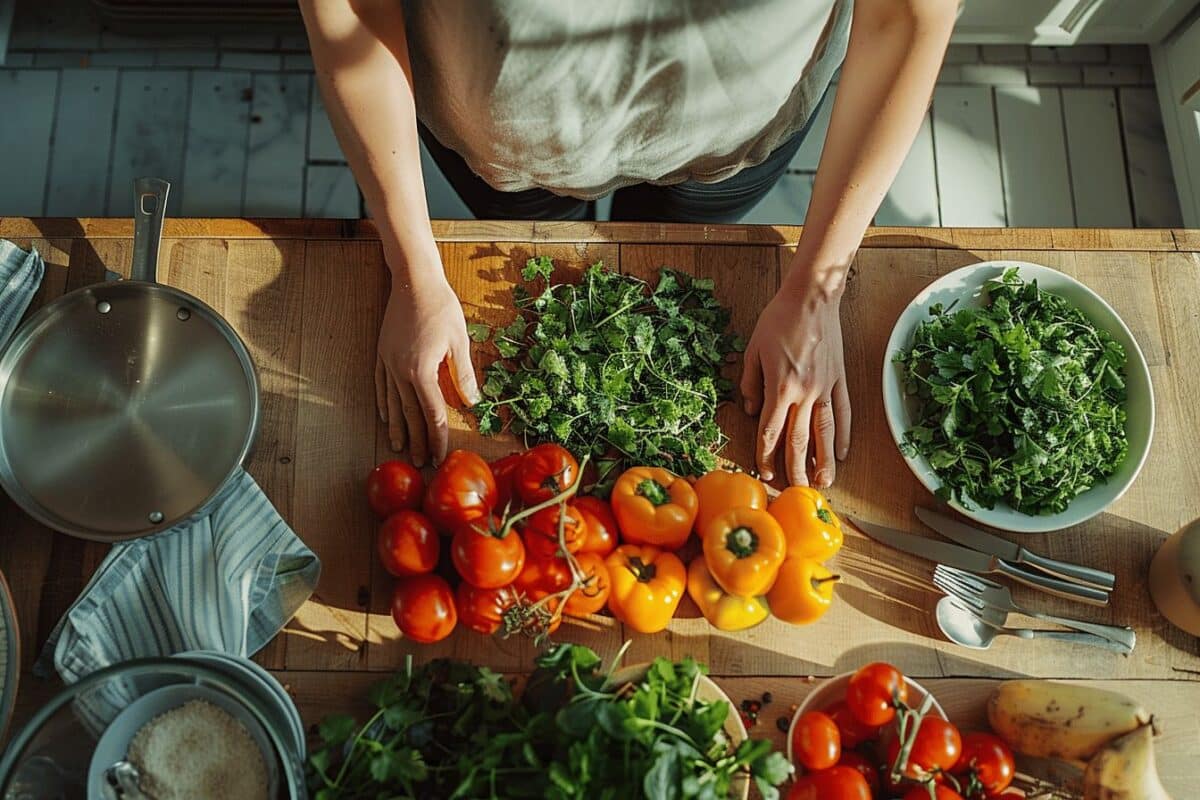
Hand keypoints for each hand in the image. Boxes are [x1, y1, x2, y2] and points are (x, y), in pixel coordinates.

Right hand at [376, 270, 479, 466]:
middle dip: (417, 440)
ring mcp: (388, 363)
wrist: (413, 280)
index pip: (432, 413)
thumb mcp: (460, 340)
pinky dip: (384, 404)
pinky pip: (381, 385)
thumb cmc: (441, 307)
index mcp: (422, 371)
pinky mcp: (382, 353)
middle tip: (420, 463)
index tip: (439, 454)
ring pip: (392, 403)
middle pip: (410, 414)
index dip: (437, 436)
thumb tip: (472, 402)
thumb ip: (464, 374)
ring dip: (397, 427)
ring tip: (400, 447)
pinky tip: (386, 416)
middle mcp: (401, 371)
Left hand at [740, 268, 850, 486]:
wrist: (813, 297)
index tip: (763, 472)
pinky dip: (843, 434)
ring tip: (825, 482)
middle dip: (796, 468)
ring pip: (825, 432)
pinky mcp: (840, 379)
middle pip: (799, 439)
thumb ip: (750, 383)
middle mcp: (804, 393)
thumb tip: (750, 411)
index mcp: (780, 387)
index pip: (770, 431)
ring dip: (824, 461)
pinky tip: (841, 452)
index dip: (766, 456)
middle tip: (795, 490)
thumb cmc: (779, 320)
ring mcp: (825, 387)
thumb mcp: (753, 350)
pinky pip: (843, 412)